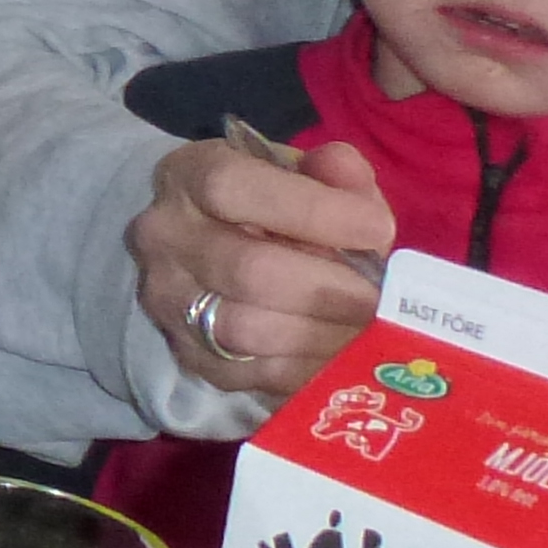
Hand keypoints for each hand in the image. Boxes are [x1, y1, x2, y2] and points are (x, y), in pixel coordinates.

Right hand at [128, 137, 392, 405]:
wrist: (203, 244)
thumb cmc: (270, 204)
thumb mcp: (299, 171)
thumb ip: (334, 173)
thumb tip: (355, 191)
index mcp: (189, 176)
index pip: (234, 188)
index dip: (313, 211)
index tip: (378, 229)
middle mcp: (164, 237)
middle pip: (248, 270)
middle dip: (331, 289)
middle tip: (382, 298)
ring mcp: (167, 300)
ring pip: (246, 330)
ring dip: (321, 335)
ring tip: (367, 330)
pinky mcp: (185, 353)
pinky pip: (248, 375)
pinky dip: (305, 370)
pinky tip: (340, 357)